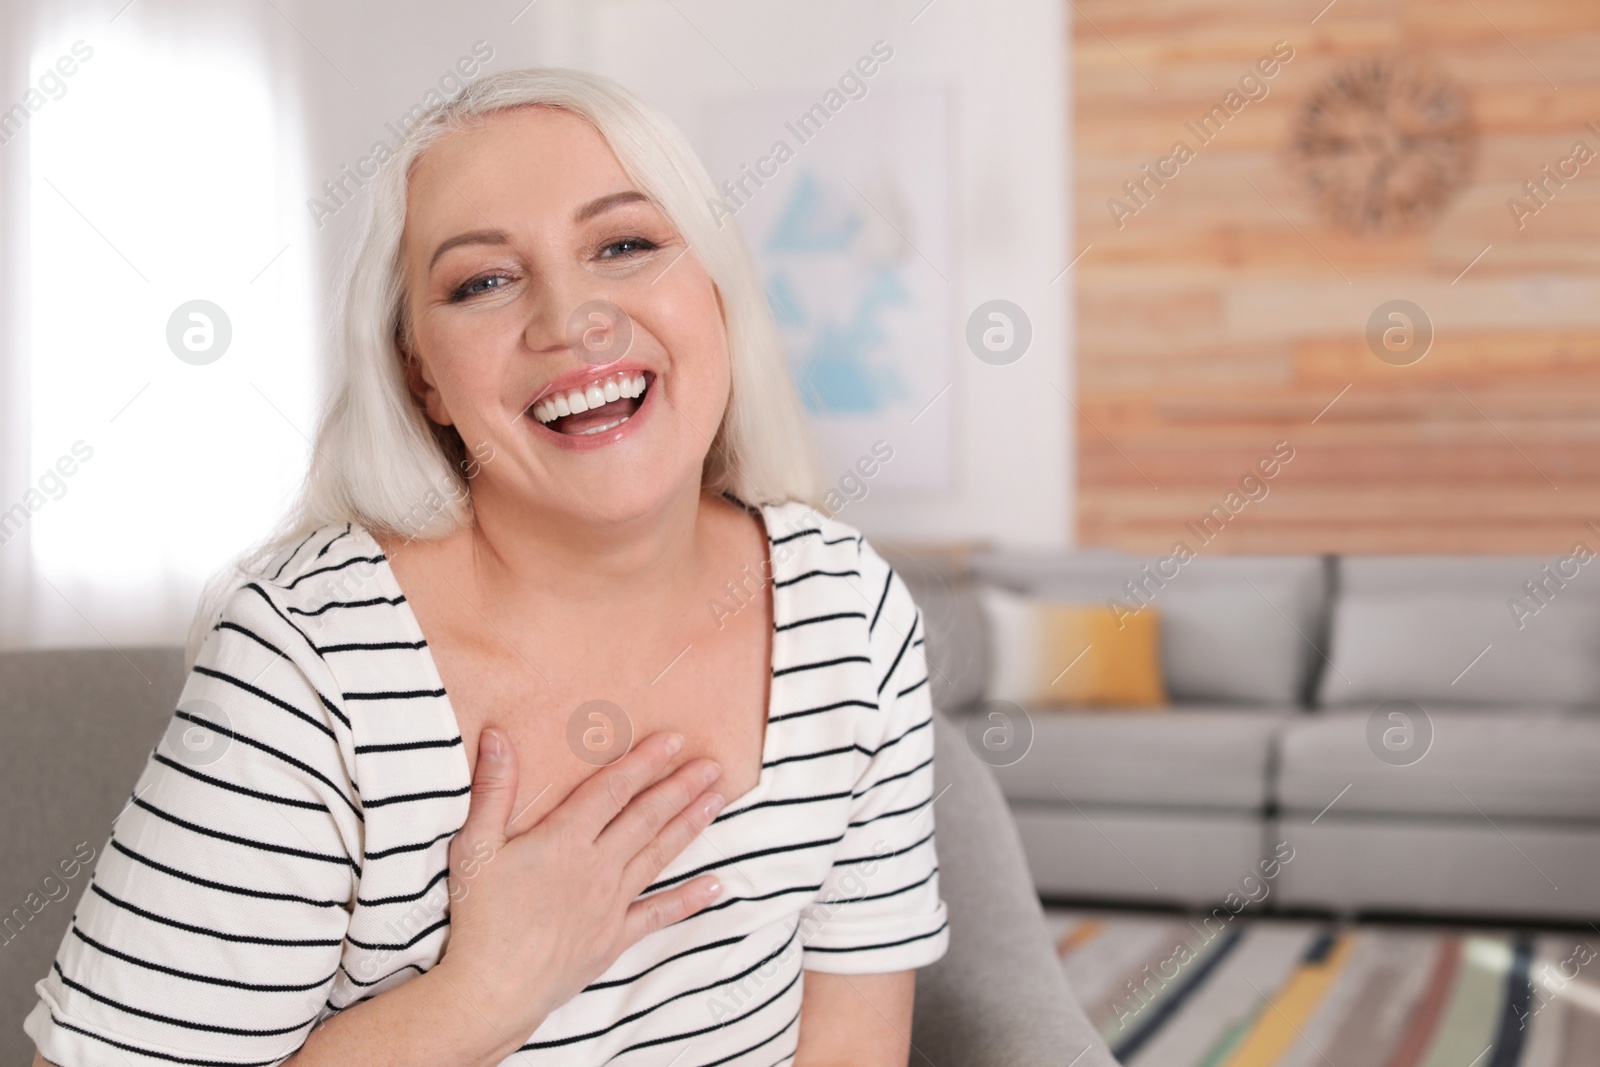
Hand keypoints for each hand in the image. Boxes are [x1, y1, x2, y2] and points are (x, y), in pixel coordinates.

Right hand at [436, 728, 726, 1048]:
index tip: (673, 741)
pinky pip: (658, 914)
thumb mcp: (475, 847)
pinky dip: (688, 899)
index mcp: (564, 841)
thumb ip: (493, 790)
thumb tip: (497, 736)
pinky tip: (715, 885)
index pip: (612, 790)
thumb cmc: (479, 919)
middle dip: (680, 788)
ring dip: (689, 826)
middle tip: (711, 765)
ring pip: (658, 856)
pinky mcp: (614, 939)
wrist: (491, 991)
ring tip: (716, 800)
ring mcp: (610, 905)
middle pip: (646, 818)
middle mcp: (597, 868)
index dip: (644, 762)